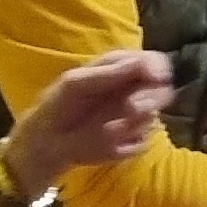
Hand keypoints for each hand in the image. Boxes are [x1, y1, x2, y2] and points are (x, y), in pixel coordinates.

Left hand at [2, 50, 174, 192]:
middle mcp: (132, 91)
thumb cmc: (57, 106)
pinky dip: (127, 142)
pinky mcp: (132, 142)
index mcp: (119, 69)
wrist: (45, 145)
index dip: (157, 67)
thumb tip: (143, 62)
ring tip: (110, 128)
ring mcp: (134, 118)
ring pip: (153, 116)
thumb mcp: (76, 84)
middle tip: (132, 108)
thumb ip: (109, 73)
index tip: (156, 77)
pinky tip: (106, 142)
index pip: (151, 62)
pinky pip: (142, 141)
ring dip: (136, 122)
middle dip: (151, 98)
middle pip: (161, 90)